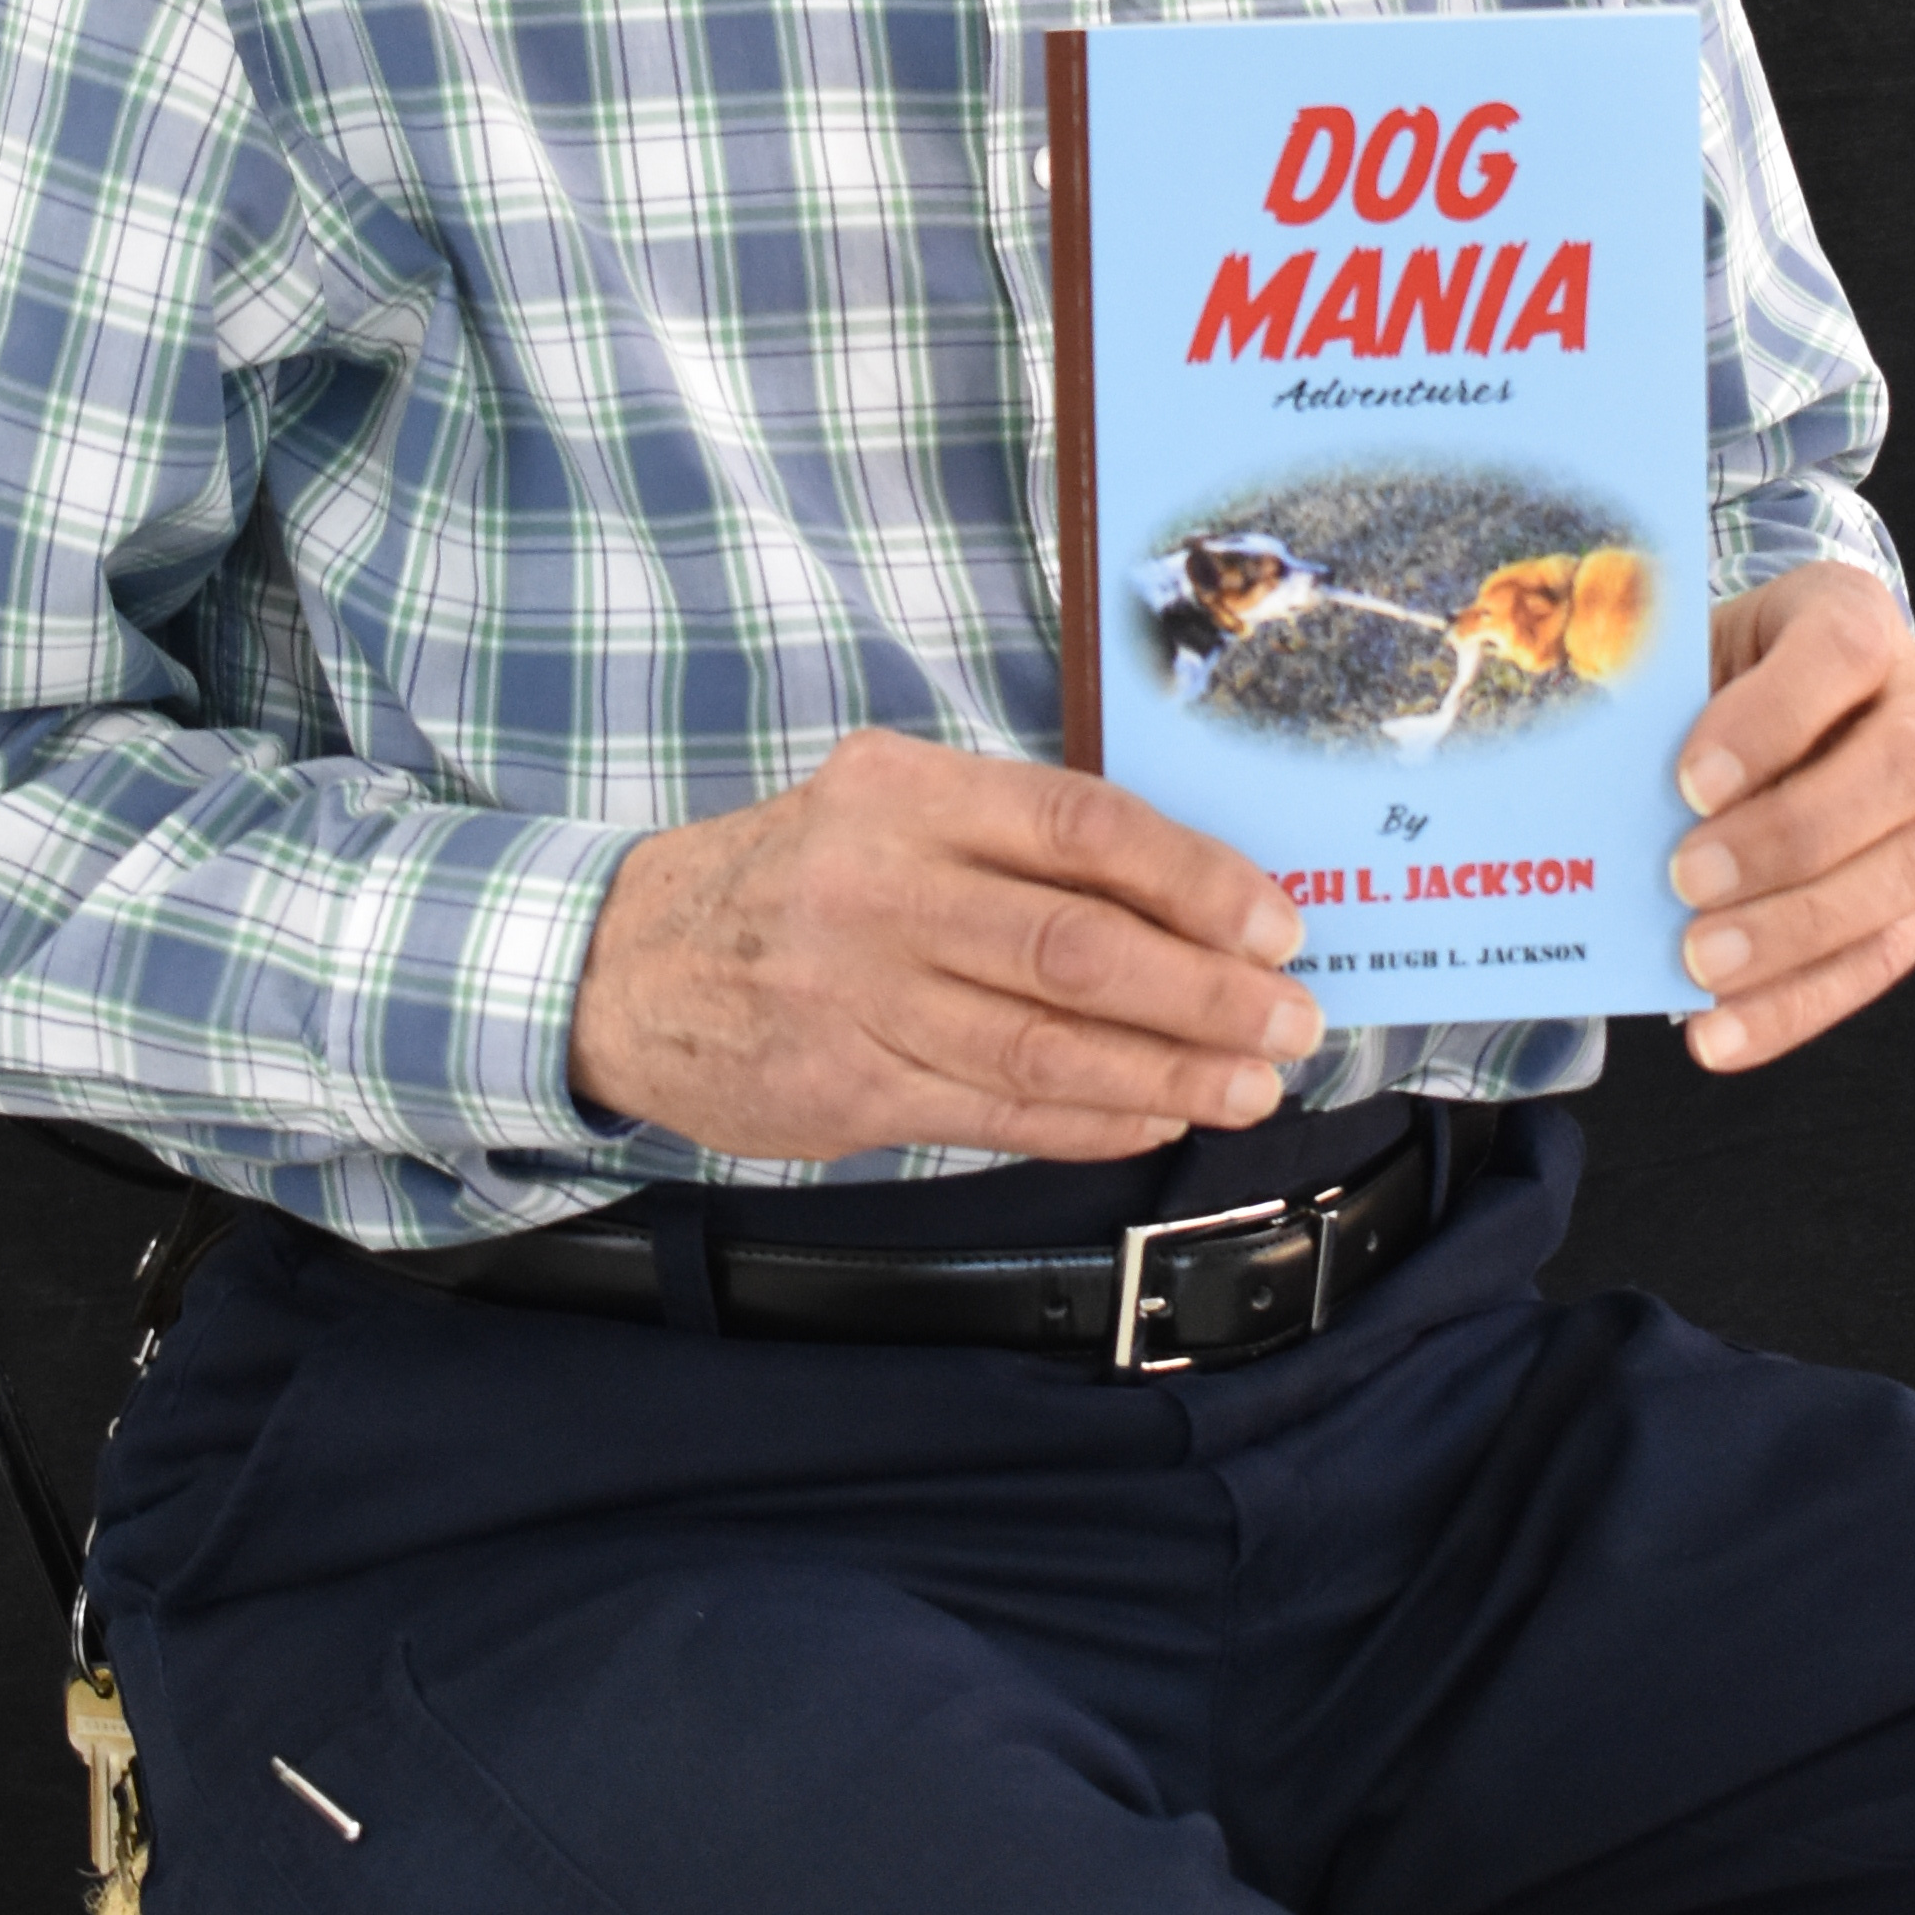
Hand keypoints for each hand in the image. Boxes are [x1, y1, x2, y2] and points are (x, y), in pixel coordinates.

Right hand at [568, 727, 1321, 1166]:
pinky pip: (995, 1112)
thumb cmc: (795, 880)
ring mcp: (856, 995)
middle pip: (1076, 947)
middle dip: (1205, 994)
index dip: (1195, 881)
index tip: (1276, 927)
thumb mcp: (884, 809)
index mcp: (905, 793)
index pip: (1081, 827)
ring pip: (1044, 1045)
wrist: (624, 965)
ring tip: (1247, 1086)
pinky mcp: (845, 1087)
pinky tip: (1153, 1120)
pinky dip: (1088, 1121)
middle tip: (1290, 1022)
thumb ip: (1013, 844)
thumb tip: (1191, 902)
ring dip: (1167, 1073)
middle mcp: (878, 887)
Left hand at [1664, 565, 1914, 1070]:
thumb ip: (1645, 700)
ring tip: (1700, 964)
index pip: (1844, 649)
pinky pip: (1886, 956)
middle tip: (1686, 879)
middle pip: (1902, 767)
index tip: (1690, 781)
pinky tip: (1720, 1031)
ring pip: (1914, 868)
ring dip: (1800, 927)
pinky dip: (1799, 1002)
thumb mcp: (1672, 663)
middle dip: (1792, 834)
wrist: (1757, 722)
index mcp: (1853, 619)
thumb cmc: (1702, 689)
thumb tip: (1581, 778)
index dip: (1774, 717)